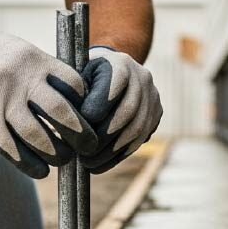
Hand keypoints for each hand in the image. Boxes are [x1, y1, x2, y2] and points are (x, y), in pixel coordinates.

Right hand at [0, 14, 97, 177]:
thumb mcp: (19, 50)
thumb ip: (44, 73)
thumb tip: (77, 104)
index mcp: (32, 58)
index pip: (73, 84)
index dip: (85, 104)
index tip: (90, 116)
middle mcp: (18, 78)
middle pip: (61, 112)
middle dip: (80, 134)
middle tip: (88, 146)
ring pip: (37, 136)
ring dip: (56, 153)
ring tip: (64, 158)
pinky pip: (10, 149)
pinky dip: (29, 164)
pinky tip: (41, 170)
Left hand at [78, 46, 162, 173]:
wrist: (111, 70)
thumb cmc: (85, 76)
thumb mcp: (76, 77)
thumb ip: (75, 95)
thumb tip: (71, 125)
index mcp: (120, 63)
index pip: (113, 86)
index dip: (96, 110)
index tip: (76, 129)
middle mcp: (142, 77)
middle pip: (128, 111)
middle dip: (104, 137)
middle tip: (82, 154)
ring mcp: (153, 96)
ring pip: (136, 129)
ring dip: (111, 151)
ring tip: (88, 164)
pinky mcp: (156, 114)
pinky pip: (140, 139)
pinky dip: (118, 155)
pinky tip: (99, 165)